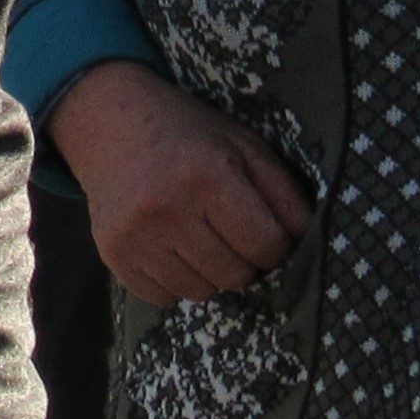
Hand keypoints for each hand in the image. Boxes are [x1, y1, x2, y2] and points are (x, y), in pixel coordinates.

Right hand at [48, 61, 313, 301]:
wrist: (110, 121)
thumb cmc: (188, 134)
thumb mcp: (244, 146)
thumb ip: (283, 194)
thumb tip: (310, 243)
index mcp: (207, 175)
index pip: (267, 247)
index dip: (275, 244)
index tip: (263, 229)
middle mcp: (167, 208)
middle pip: (235, 276)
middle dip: (243, 259)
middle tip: (227, 229)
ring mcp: (135, 234)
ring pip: (201, 292)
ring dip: (210, 273)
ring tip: (198, 235)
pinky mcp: (113, 253)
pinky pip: (163, 297)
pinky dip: (175, 279)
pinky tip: (170, 245)